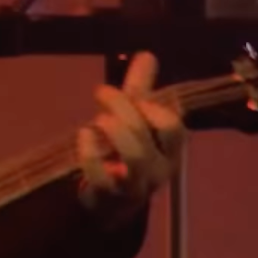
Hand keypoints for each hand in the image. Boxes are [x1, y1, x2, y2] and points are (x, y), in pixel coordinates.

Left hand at [76, 52, 185, 216]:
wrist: (109, 203)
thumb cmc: (124, 155)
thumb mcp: (135, 122)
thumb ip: (140, 90)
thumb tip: (148, 54)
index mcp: (169, 151)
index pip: (175, 128)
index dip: (156, 109)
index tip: (136, 97)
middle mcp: (158, 170)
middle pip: (147, 134)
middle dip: (124, 108)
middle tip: (102, 91)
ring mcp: (135, 185)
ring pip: (134, 156)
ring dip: (115, 131)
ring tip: (98, 119)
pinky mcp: (109, 196)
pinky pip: (102, 176)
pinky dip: (91, 153)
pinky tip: (83, 135)